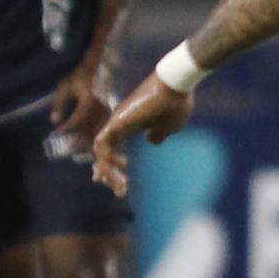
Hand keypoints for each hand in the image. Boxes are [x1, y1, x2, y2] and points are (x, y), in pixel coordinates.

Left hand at [48, 60, 112, 150]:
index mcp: (89, 99)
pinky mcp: (110, 115)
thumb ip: (60, 104)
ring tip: (77, 155)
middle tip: (67, 151)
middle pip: (92, 129)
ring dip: (88, 144)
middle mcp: (101, 108)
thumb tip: (54, 121)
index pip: (79, 118)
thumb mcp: (65, 87)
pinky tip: (89, 149)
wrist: (98, 68)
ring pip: (99, 132)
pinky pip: (104, 131)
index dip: (68, 128)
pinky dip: (97, 140)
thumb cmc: (79, 77)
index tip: (57, 134)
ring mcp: (107, 112)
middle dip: (79, 142)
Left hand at [90, 74, 197, 195]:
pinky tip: (120, 166)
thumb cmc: (176, 104)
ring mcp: (116, 122)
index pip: (114, 149)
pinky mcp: (117, 121)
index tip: (120, 184)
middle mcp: (119, 124)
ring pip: (101, 151)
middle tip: (120, 191)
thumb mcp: (169, 126)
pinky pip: (102, 143)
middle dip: (109, 174)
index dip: (112, 167)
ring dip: (108, 170)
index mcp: (131, 127)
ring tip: (122, 185)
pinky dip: (106, 157)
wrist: (177, 86)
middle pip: (104, 153)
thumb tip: (152, 141)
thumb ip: (159, 134)